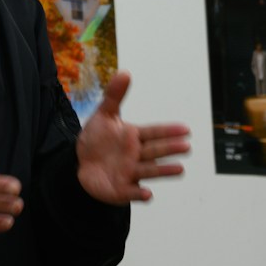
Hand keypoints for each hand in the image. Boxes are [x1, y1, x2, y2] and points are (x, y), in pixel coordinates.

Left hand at [76, 71, 191, 204]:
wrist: (79, 164)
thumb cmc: (96, 140)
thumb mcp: (103, 115)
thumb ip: (114, 95)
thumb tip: (125, 72)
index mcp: (134, 137)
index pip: (154, 132)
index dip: (168, 131)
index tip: (185, 129)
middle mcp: (136, 155)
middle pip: (155, 151)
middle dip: (170, 149)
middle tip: (186, 146)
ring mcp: (130, 173)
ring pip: (149, 171)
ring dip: (164, 171)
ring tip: (179, 169)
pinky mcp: (121, 189)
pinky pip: (132, 192)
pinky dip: (139, 194)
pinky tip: (147, 194)